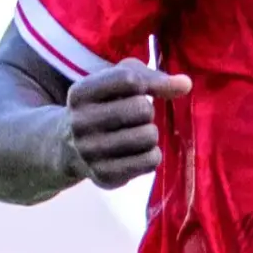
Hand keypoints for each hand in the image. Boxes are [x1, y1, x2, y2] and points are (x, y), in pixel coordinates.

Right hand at [62, 62, 190, 187]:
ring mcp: (89, 152)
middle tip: (134, 117)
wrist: (66, 147)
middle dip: (147, 111)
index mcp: (79, 93)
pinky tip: (136, 152)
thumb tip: (185, 84)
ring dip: (150, 134)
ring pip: (148, 136)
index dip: (145, 84)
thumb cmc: (104, 106)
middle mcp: (79, 122)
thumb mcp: (118, 82)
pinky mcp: (103, 175)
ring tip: (134, 134)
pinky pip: (150, 161)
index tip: (138, 91)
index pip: (129, 79)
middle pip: (142, 109)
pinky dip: (151, 155)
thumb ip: (152, 77)